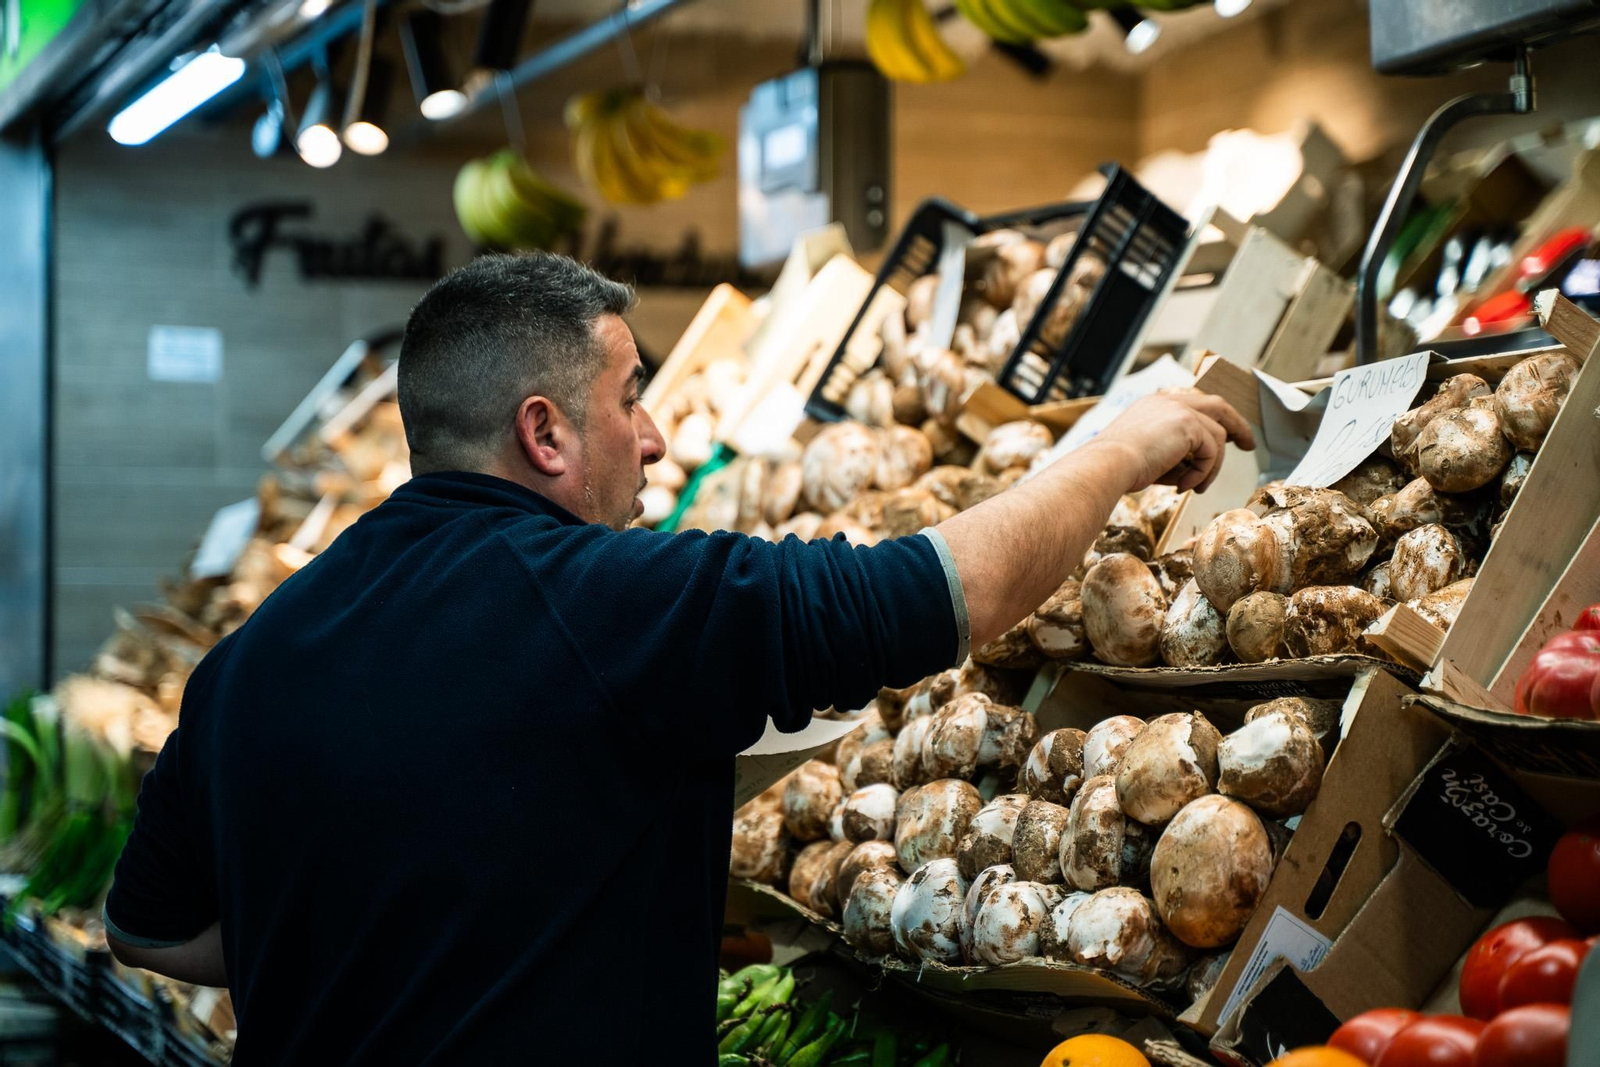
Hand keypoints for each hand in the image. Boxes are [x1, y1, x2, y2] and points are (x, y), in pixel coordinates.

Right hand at [1090, 393, 1254, 492]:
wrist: (1107, 464)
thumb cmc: (1117, 467)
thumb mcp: (1148, 455)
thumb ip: (1174, 454)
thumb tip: (1195, 469)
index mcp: (1154, 404)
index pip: (1193, 405)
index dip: (1211, 420)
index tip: (1225, 436)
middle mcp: (1168, 400)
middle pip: (1217, 405)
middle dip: (1236, 425)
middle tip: (1248, 444)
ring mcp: (1180, 409)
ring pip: (1217, 436)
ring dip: (1210, 467)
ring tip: (1194, 487)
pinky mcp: (1189, 423)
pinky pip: (1211, 451)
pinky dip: (1203, 472)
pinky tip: (1184, 486)